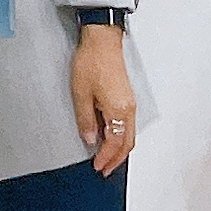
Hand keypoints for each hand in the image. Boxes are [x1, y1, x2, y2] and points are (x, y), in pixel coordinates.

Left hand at [72, 24, 135, 173]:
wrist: (102, 41)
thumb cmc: (92, 62)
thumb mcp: (80, 92)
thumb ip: (85, 119)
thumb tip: (89, 139)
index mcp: (118, 111)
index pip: (114, 143)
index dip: (105, 157)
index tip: (97, 167)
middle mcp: (128, 110)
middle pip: (127, 143)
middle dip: (116, 159)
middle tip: (104, 169)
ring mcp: (129, 104)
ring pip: (129, 134)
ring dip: (119, 149)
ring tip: (106, 157)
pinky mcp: (126, 98)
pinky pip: (127, 124)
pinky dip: (120, 136)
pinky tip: (108, 137)